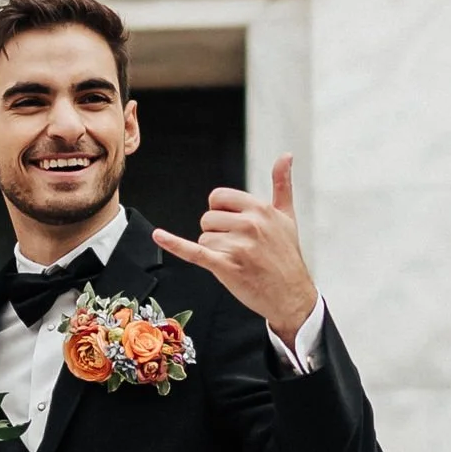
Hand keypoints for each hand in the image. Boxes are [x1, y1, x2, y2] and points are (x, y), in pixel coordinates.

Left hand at [151, 156, 318, 346]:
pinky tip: (159, 236)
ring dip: (214, 251)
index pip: (219, 197)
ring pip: (203, 238)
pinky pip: (193, 251)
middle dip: (217, 233)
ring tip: (237, 260)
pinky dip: (174, 244)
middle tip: (238, 248)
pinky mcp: (226, 267)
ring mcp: (237, 246)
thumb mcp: (287, 216)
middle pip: (208, 218)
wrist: (291, 296)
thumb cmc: (287, 257)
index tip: (233, 225)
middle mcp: (249, 225)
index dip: (221, 212)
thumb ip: (282, 184)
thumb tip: (286, 155)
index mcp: (260, 209)